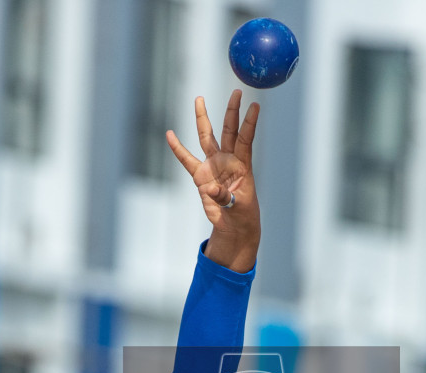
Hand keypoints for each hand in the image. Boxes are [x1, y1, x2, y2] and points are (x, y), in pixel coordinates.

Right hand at [166, 90, 260, 272]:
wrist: (234, 226)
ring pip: (207, 138)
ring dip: (202, 119)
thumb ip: (224, 197)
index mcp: (242, 165)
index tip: (255, 105)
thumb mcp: (238, 208)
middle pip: (228, 130)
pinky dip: (178, 149)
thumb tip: (209, 188)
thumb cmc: (242, 215)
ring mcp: (213, 166)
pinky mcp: (201, 176)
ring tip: (198, 99)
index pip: (246, 139)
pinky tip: (170, 135)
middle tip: (236, 92)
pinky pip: (187, 160)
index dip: (250, 123)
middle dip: (231, 111)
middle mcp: (228, 160)